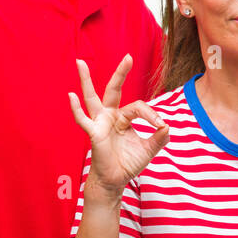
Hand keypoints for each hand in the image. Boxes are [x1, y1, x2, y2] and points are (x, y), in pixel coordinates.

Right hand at [68, 55, 168, 197]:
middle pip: (114, 89)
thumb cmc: (128, 162)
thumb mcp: (149, 149)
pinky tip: (71, 96)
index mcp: (123, 117)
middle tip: (128, 57)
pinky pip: (83, 120)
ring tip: (80, 63)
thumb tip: (167, 127)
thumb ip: (159, 138)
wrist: (116, 180)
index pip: (139, 107)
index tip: (161, 126)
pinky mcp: (93, 133)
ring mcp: (100, 123)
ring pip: (92, 98)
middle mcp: (110, 116)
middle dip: (120, 73)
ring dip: (86, 80)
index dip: (152, 114)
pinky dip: (76, 109)